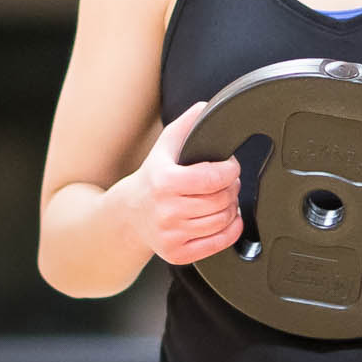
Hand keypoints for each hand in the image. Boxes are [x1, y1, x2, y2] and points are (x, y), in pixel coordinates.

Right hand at [129, 101, 242, 264]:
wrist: (129, 213)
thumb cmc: (153, 177)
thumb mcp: (165, 146)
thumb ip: (188, 124)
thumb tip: (207, 108)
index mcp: (164, 181)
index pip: (212, 178)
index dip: (230, 170)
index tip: (230, 166)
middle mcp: (166, 210)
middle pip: (221, 200)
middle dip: (232, 187)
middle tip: (227, 182)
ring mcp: (171, 234)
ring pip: (222, 221)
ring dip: (232, 207)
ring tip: (223, 198)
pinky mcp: (177, 253)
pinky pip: (218, 244)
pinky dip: (230, 230)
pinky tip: (226, 218)